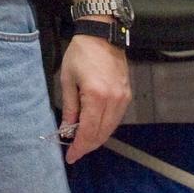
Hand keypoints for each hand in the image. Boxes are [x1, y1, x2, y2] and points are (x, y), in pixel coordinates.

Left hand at [59, 35, 130, 163]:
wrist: (101, 34)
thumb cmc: (80, 54)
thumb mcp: (68, 80)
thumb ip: (69, 107)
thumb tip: (66, 130)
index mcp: (96, 96)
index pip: (88, 132)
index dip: (79, 148)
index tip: (70, 157)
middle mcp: (113, 101)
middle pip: (101, 134)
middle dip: (87, 146)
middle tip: (74, 151)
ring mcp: (123, 98)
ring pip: (110, 128)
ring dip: (96, 138)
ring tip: (81, 140)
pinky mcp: (127, 94)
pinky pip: (116, 118)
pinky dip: (105, 126)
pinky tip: (94, 126)